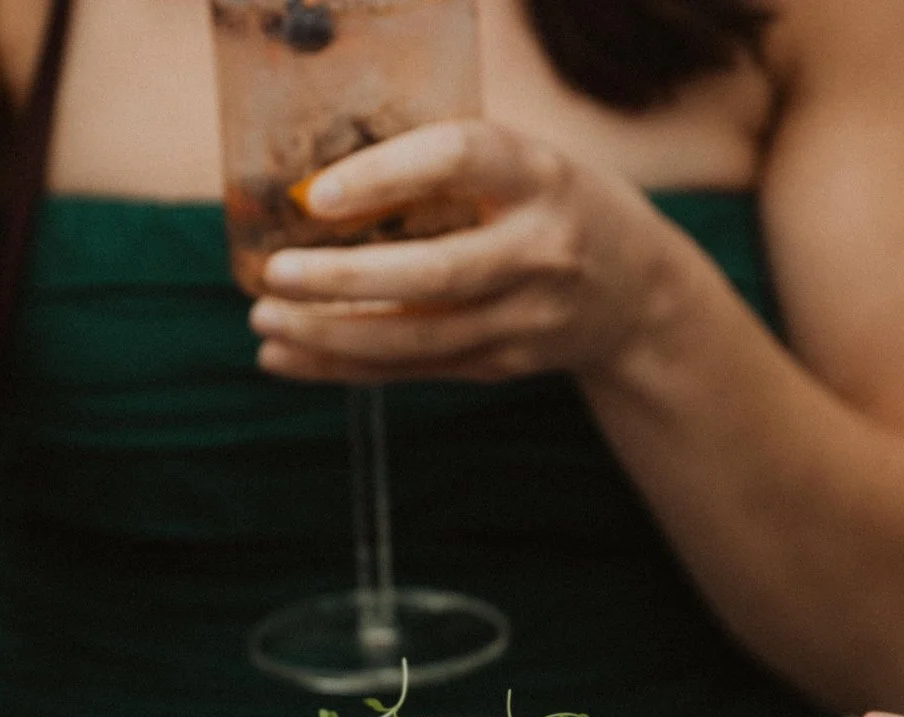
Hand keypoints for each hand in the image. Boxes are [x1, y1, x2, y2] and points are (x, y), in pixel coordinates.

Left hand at [248, 119, 687, 383]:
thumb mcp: (524, 164)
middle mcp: (541, 251)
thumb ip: (447, 170)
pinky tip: (286, 356)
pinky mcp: (504, 364)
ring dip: (331, 336)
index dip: (387, 174)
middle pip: (437, 273)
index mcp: (542, 176)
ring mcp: (526, 318)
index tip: (318, 193)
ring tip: (265, 318)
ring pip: (418, 338)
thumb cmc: (553, 205)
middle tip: (274, 273)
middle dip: (346, 280)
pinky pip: (413, 370)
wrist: (638, 294)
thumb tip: (315, 188)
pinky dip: (343, 367)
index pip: (462, 160)